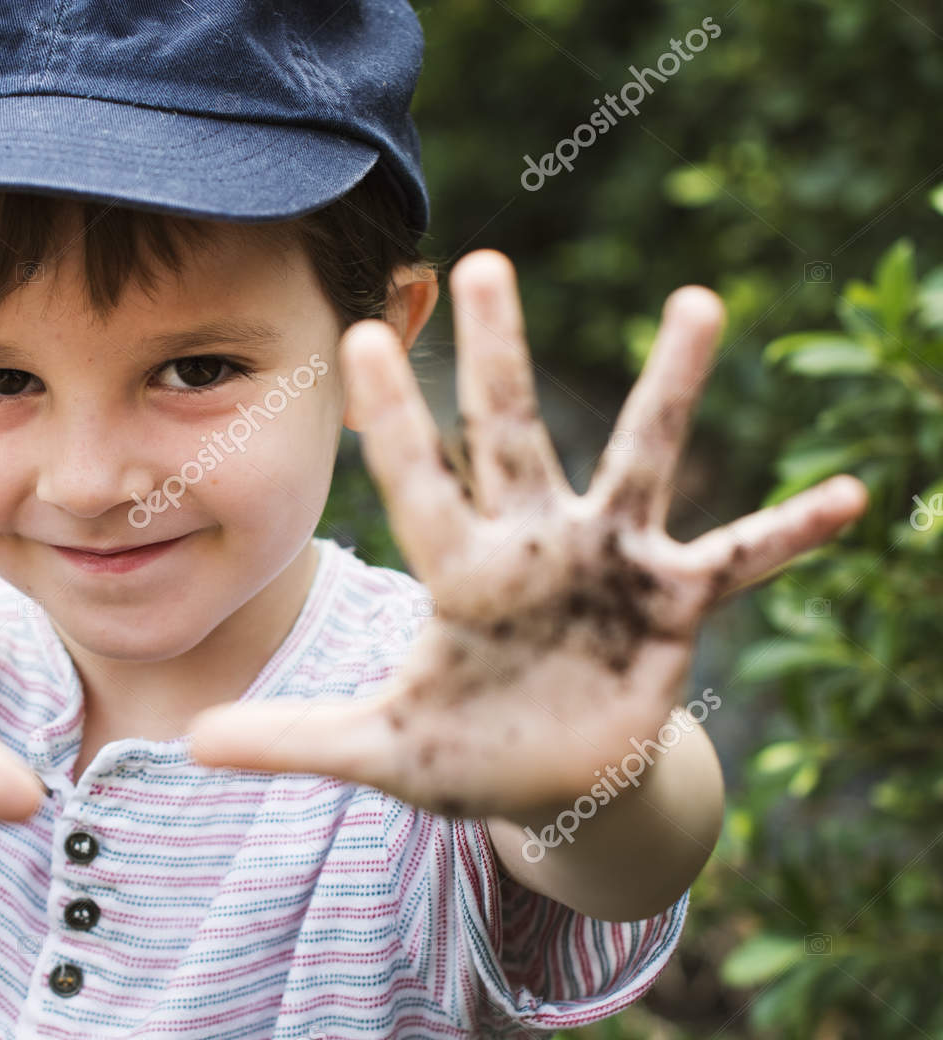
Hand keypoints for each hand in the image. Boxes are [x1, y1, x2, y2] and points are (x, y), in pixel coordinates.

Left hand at [188, 250, 866, 820]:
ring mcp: (605, 564)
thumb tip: (189, 744)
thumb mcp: (379, 750)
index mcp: (458, 571)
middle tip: (481, 261)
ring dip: (668, 387)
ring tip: (698, 300)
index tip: (358, 332)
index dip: (392, 416)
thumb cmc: (462, 748)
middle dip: (500, 355)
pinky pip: (738, 559)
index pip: (418, 479)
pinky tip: (849, 496)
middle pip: (512, 433)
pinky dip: (788, 534)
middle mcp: (531, 544)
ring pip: (638, 458)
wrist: (549, 778)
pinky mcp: (670, 602)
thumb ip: (294, 741)